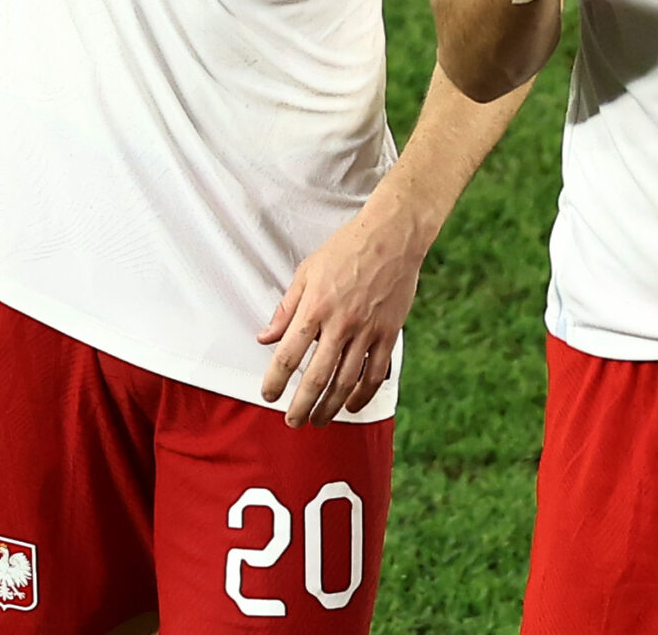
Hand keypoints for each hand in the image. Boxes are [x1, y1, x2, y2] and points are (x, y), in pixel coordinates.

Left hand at [258, 199, 427, 427]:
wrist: (392, 236)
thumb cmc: (346, 249)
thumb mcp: (306, 271)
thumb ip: (286, 308)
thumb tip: (265, 337)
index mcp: (315, 306)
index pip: (288, 354)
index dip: (275, 380)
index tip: (268, 395)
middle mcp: (340, 323)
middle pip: (316, 377)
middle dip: (302, 406)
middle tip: (292, 422)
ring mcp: (367, 330)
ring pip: (346, 381)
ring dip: (330, 407)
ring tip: (319, 421)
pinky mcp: (389, 333)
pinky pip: (375, 373)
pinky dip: (363, 394)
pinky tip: (352, 405)